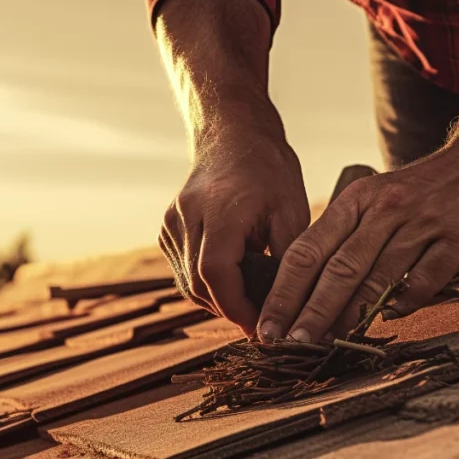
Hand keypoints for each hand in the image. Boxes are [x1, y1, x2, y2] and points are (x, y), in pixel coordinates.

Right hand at [160, 129, 309, 335]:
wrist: (232, 132)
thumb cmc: (268, 168)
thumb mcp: (291, 209)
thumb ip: (287, 258)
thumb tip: (287, 304)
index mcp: (219, 209)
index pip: (216, 273)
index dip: (236, 307)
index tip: (260, 326)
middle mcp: (187, 216)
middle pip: (198, 284)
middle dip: (229, 309)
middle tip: (261, 322)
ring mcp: (172, 222)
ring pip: (187, 283)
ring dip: (217, 301)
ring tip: (249, 306)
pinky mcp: (167, 228)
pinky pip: (182, 270)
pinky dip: (205, 286)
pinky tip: (232, 285)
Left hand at [256, 138, 458, 341]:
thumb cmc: (435, 188)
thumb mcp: (383, 200)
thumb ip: (353, 239)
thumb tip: (315, 292)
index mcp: (357, 202)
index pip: (307, 251)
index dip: (284, 292)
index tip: (266, 326)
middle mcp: (384, 211)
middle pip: (336, 268)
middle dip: (308, 311)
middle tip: (287, 344)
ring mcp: (421, 223)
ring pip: (376, 275)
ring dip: (348, 315)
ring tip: (327, 345)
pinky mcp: (458, 238)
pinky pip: (426, 276)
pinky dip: (407, 299)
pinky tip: (391, 319)